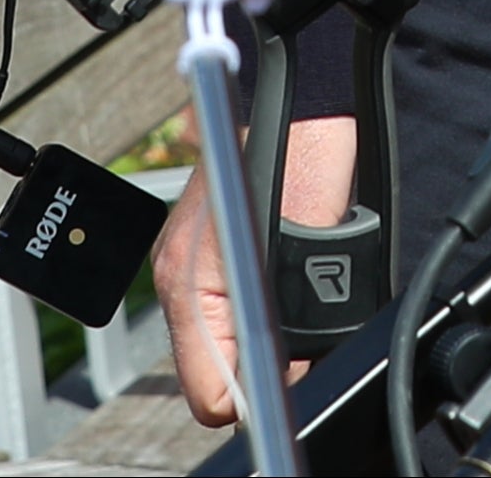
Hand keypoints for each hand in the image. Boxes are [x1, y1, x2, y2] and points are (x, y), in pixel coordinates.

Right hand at [157, 108, 361, 423]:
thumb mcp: (306, 247)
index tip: (292, 383)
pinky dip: (266, 303)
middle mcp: (182, 278)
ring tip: (306, 299)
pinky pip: (235, 301)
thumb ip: (286, 323)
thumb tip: (286, 379)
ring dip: (268, 333)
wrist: (302, 95)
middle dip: (265, 363)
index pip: (211, 392)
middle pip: (219, 367)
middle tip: (308, 336)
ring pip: (231, 336)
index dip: (258, 395)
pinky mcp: (214, 245)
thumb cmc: (303, 152)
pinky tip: (296, 277)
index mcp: (189, 287)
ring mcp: (193, 260)